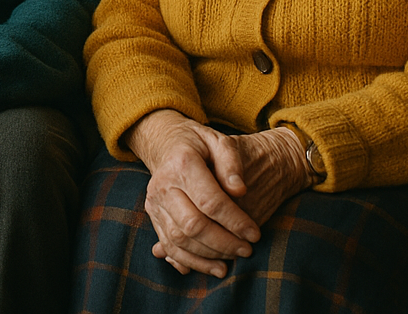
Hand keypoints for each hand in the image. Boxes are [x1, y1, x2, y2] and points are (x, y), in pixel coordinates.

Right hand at [125, 113, 314, 277]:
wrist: (167, 142)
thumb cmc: (200, 144)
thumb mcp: (219, 141)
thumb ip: (231, 163)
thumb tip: (240, 190)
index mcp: (182, 162)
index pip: (210, 201)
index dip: (235, 221)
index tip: (255, 233)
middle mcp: (163, 184)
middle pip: (193, 225)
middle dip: (223, 243)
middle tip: (246, 250)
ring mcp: (154, 202)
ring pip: (179, 241)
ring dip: (208, 257)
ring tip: (232, 261)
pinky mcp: (152, 216)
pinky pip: (169, 246)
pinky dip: (191, 262)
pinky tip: (212, 267)